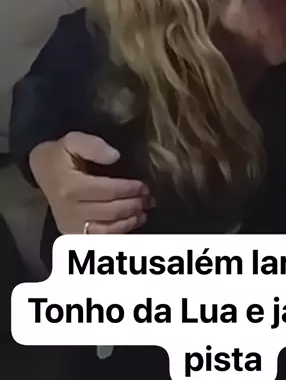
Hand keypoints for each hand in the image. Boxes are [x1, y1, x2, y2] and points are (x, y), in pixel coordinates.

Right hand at [29, 132, 151, 234]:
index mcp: (71, 187)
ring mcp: (70, 225)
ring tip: (145, 210)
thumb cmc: (60, 155)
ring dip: (131, 220)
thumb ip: (94, 146)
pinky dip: (120, 232)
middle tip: (149, 198)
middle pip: (111, 212)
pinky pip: (101, 239)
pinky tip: (133, 221)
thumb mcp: (73, 140)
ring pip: (108, 229)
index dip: (130, 190)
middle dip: (134, 205)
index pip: (108, 191)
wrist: (41, 170)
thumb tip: (115, 156)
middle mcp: (70, 210)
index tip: (144, 186)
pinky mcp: (73, 234)